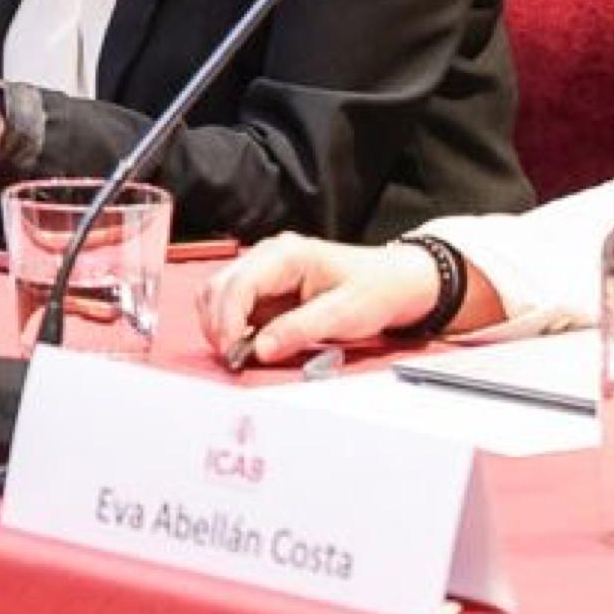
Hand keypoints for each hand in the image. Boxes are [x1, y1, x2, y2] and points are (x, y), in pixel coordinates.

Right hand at [196, 234, 442, 370]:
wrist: (395, 282)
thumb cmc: (375, 290)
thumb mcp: (343, 315)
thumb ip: (299, 330)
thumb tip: (259, 349)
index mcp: (287, 254)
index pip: (239, 284)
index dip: (227, 320)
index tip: (231, 353)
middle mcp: (269, 255)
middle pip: (220, 286)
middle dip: (218, 325)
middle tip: (232, 359)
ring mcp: (265, 269)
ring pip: (219, 293)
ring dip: (219, 324)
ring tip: (237, 354)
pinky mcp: (266, 286)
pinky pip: (234, 303)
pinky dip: (230, 324)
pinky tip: (245, 344)